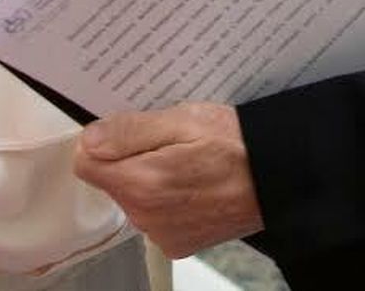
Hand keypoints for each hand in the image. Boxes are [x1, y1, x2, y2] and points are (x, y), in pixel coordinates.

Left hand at [75, 103, 263, 258]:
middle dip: (131, 159)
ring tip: (187, 162)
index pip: (86, 163)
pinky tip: (193, 183)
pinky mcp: (176, 243)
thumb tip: (90, 140)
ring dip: (150, 179)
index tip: (129, 132)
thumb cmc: (238, 147)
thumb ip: (132, 131)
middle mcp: (147, 217)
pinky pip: (154, 215)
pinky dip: (167, 200)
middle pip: (112, 180)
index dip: (103, 142)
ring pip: (133, 198)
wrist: (278, 179)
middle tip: (170, 142)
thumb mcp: (185, 120)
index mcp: (143, 183)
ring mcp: (162, 234)